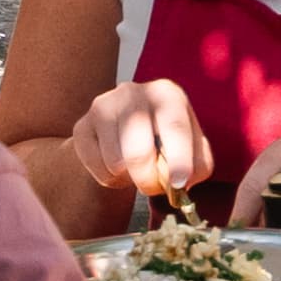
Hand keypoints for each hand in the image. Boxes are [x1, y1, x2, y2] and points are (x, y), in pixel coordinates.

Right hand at [74, 75, 211, 207]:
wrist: (122, 131)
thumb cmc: (166, 140)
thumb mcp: (191, 147)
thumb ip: (198, 165)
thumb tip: (182, 182)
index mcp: (167, 93)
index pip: (174, 127)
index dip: (179, 159)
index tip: (179, 183)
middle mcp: (133, 92)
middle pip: (138, 151)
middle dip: (148, 180)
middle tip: (153, 188)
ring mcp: (104, 106)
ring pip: (115, 163)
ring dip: (128, 179)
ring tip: (134, 169)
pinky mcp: (82, 125)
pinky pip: (95, 166)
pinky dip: (108, 178)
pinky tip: (115, 166)